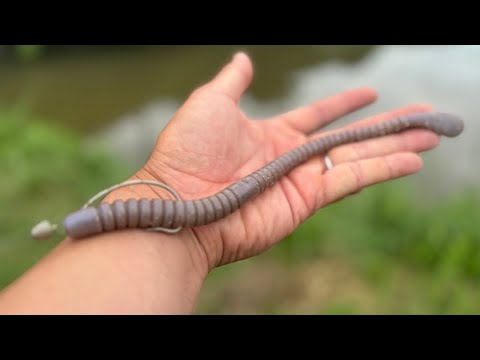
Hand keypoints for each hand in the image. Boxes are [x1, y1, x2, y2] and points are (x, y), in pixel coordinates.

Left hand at [109, 52, 438, 271]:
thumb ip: (232, 82)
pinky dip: (383, 169)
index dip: (344, 104)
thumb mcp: (209, 103)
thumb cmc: (186, 153)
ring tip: (431, 135)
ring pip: (359, 157)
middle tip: (420, 115)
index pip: (317, 116)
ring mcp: (301, 179)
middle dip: (385, 126)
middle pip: (349, 137)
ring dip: (395, 146)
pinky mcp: (306, 200)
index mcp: (271, 133)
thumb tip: (243, 59)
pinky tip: (412, 159)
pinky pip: (352, 179)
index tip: (368, 93)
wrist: (179, 203)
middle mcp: (291, 157)